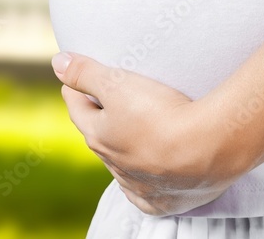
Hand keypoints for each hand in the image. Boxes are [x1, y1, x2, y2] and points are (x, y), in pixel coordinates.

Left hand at [52, 51, 243, 215]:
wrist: (206, 150)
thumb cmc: (159, 113)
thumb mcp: (118, 84)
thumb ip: (86, 73)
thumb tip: (58, 63)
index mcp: (99, 135)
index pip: (78, 107)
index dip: (75, 89)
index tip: (73, 79)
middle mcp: (114, 164)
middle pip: (98, 136)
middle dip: (96, 119)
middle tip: (100, 102)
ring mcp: (139, 184)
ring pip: (121, 165)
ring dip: (121, 149)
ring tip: (128, 134)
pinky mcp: (163, 200)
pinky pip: (144, 193)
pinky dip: (141, 183)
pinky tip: (144, 177)